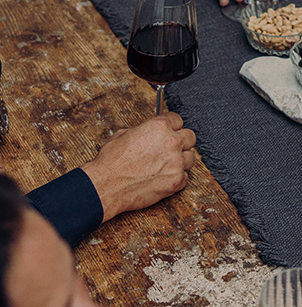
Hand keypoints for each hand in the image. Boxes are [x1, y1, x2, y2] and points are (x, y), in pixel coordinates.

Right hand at [81, 112, 196, 221]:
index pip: (178, 120)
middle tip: (171, 149)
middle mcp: (172, 142)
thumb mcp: (123, 134)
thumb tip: (148, 132)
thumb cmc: (111, 162)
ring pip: (191, 158)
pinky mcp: (176, 181)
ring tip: (167, 166)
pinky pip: (185, 177)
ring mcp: (176, 162)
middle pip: (190, 137)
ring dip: (181, 161)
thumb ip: (143, 130)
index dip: (172, 127)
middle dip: (181, 142)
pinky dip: (176, 178)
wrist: (105, 187)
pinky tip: (164, 178)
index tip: (170, 132)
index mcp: (160, 126)